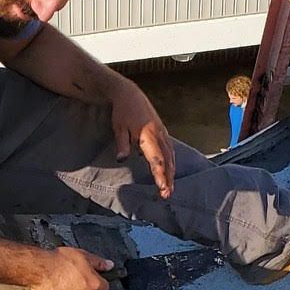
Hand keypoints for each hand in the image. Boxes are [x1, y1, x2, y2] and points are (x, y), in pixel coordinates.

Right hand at [30, 246, 111, 289]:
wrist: (40, 269)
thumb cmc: (59, 261)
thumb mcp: (83, 255)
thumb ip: (98, 263)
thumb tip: (109, 265)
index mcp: (93, 284)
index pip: (104, 288)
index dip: (98, 283)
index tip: (92, 280)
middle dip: (81, 288)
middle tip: (70, 277)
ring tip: (59, 282)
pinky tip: (52, 289)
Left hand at [110, 81, 175, 199]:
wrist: (129, 93)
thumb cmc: (122, 112)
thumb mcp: (118, 127)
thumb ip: (122, 144)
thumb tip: (122, 159)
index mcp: (148, 134)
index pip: (156, 159)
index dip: (160, 175)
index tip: (162, 188)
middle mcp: (159, 135)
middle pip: (167, 160)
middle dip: (168, 179)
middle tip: (166, 195)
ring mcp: (163, 133)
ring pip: (171, 156)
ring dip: (171, 173)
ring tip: (169, 188)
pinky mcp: (163, 132)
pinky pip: (170, 150)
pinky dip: (171, 163)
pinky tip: (170, 172)